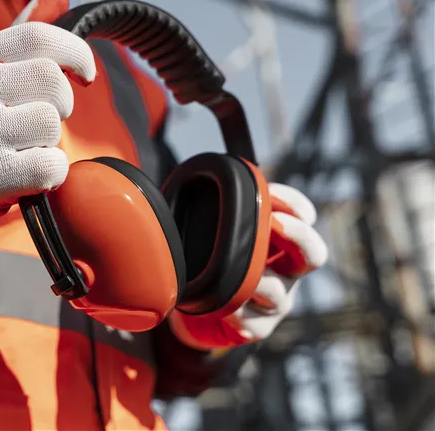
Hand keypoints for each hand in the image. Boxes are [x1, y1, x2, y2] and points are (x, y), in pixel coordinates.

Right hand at [0, 0, 94, 243]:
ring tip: (24, 151)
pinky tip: (27, 176)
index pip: (37, 36)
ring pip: (50, 124)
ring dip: (50, 142)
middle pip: (51, 80)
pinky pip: (50, 165)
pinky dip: (51, 174)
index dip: (75, 52)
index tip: (84, 75)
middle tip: (43, 123)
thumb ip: (20, 42)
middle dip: (62, 104)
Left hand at [169, 184, 328, 349]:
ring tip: (233, 273)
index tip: (268, 192)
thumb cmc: (207, 260)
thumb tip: (198, 178)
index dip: (293, 203)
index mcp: (279, 240)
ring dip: (256, 280)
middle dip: (298, 236)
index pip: (302, 215)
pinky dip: (236, 315)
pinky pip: (253, 323)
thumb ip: (213, 206)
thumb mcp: (209, 229)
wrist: (193, 310)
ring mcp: (276, 302)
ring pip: (277, 291)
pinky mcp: (258, 328)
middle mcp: (286, 271)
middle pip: (313, 254)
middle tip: (274, 224)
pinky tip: (221, 309)